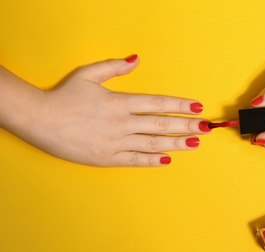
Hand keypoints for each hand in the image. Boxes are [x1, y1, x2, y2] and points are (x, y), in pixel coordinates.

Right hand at [16, 56, 209, 166]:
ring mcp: (115, 142)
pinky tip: (168, 158)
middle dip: (186, 126)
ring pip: (152, 144)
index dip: (180, 106)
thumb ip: (114, 67)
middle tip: (205, 128)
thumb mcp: (88, 75)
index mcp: (119, 102)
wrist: (39, 120)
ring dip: (176, 143)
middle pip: (160, 124)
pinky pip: (135, 160)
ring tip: (194, 143)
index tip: (197, 108)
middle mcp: (121, 123)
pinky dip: (152, 159)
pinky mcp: (107, 158)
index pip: (157, 104)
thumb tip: (136, 59)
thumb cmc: (64, 96)